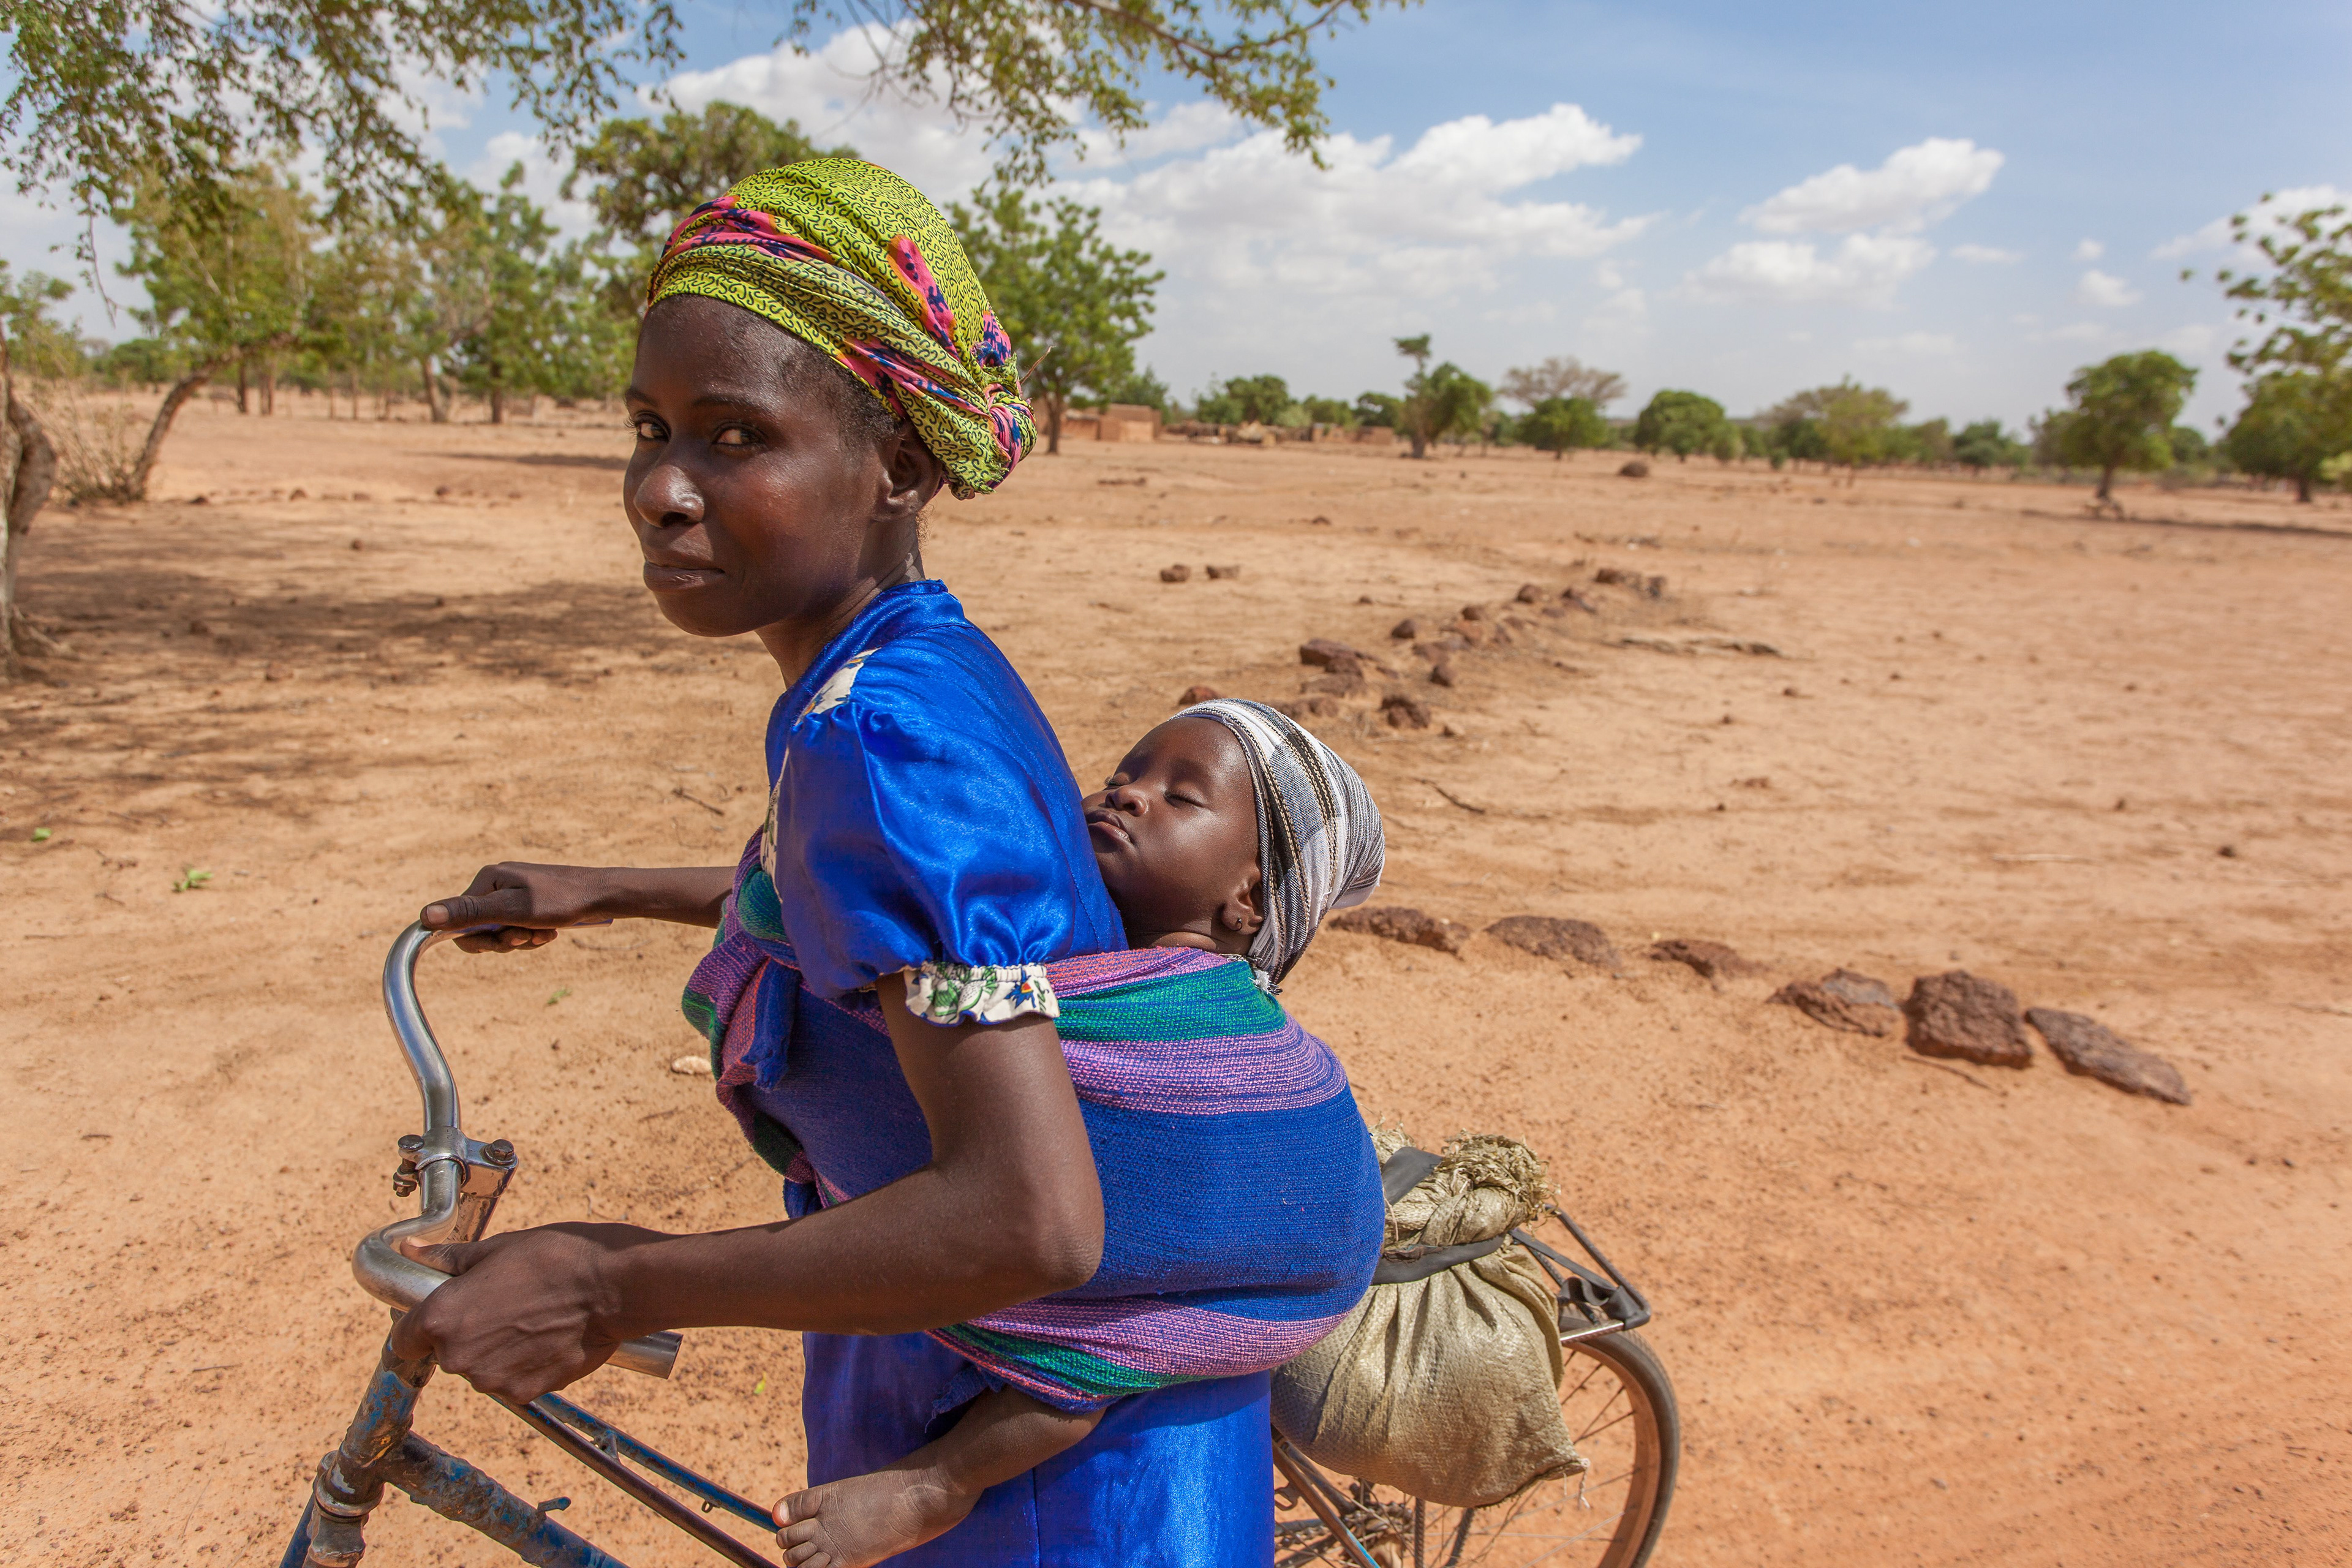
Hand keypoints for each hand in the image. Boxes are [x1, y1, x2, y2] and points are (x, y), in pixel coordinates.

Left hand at [388, 1223, 658, 1401]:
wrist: (613, 1287)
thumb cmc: (556, 1259)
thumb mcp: (497, 1248)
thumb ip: (447, 1260)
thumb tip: (411, 1250)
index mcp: (442, 1317)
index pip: (402, 1340)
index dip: (419, 1326)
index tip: (441, 1313)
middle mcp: (458, 1356)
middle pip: (446, 1352)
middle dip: (467, 1332)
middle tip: (503, 1303)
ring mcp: (490, 1379)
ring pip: (480, 1367)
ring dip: (495, 1349)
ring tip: (532, 1317)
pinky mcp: (523, 1394)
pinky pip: (510, 1380)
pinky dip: (523, 1364)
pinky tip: (547, 1336)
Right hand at [421, 862, 615, 952]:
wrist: (601, 895)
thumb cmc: (559, 901)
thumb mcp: (512, 911)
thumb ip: (469, 913)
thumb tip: (425, 916)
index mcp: (487, 880)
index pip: (458, 922)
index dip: (480, 941)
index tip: (507, 942)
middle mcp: (495, 884)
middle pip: (480, 929)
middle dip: (505, 941)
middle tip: (528, 937)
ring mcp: (512, 893)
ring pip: (501, 932)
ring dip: (522, 940)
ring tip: (544, 933)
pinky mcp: (527, 902)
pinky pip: (517, 928)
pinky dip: (531, 936)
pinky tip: (549, 932)